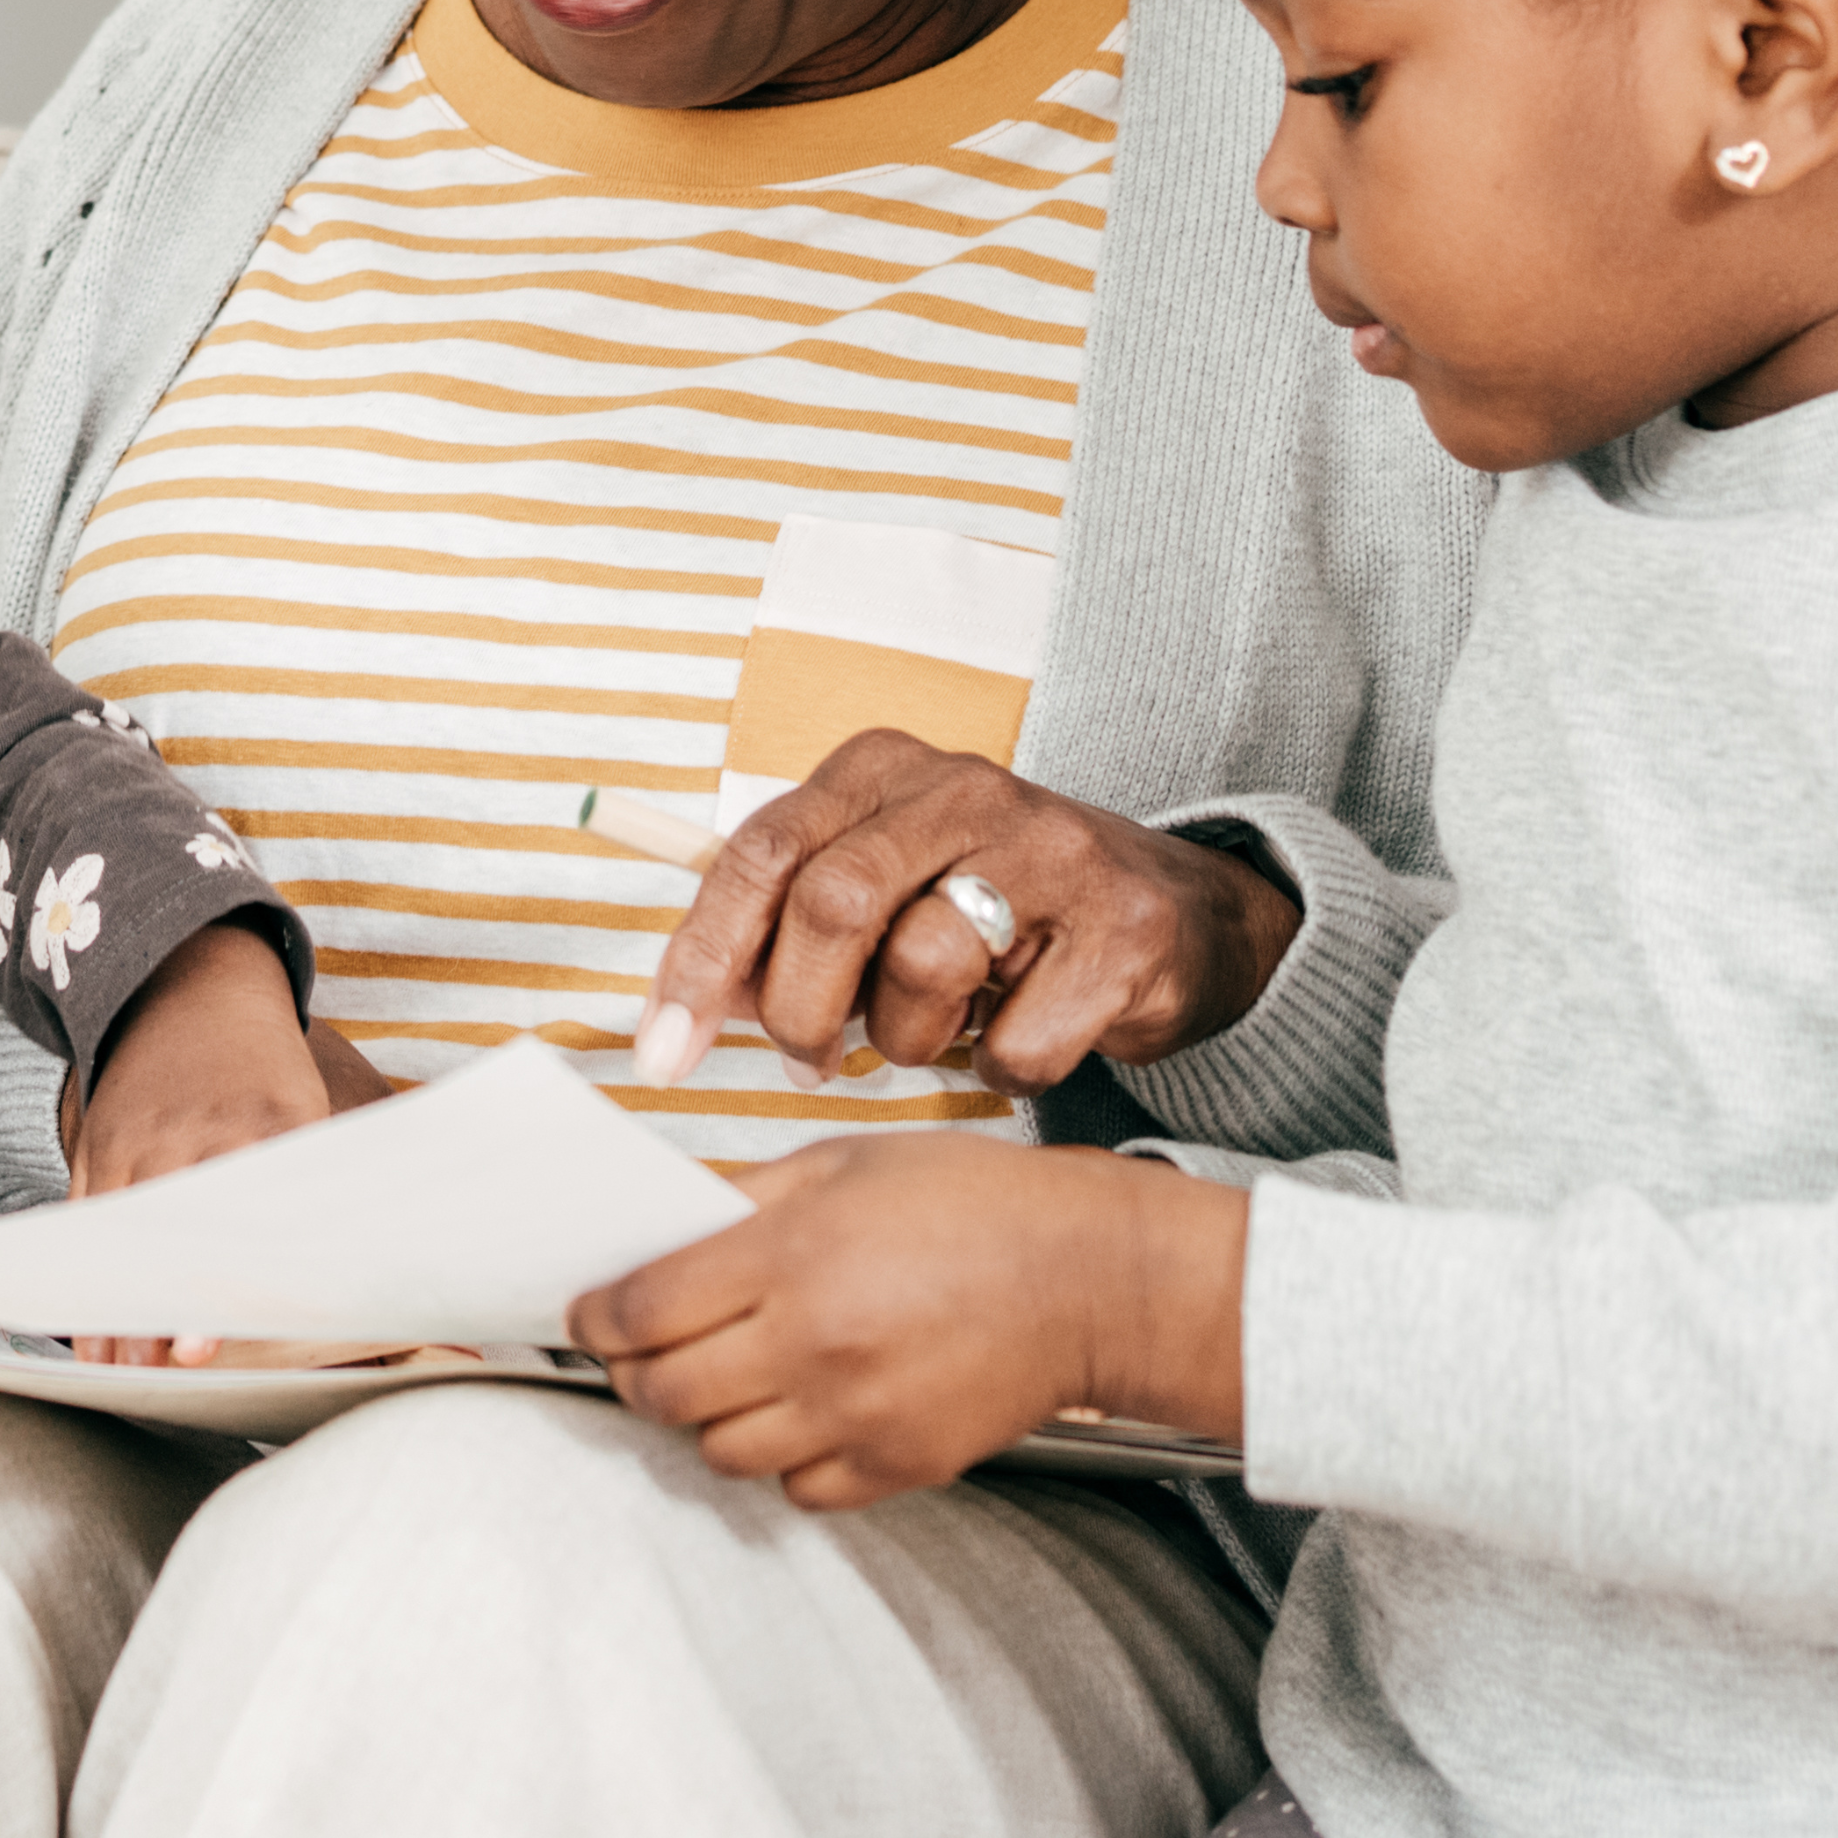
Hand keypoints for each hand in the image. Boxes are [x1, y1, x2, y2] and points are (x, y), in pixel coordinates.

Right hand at [56, 916, 348, 1367]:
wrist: (186, 986)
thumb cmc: (263, 1067)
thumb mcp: (305, 1105)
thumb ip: (312, 1182)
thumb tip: (350, 1273)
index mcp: (265, 1120)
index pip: (256, 1211)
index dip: (243, 1269)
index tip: (239, 1315)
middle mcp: (194, 1128)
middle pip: (182, 1232)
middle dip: (172, 1297)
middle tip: (177, 1361)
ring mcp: (137, 1135)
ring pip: (124, 1236)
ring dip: (122, 1304)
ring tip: (127, 1370)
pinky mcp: (97, 1141)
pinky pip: (85, 1221)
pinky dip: (87, 1276)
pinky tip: (95, 1329)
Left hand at [565, 1136, 1247, 1510]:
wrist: (1091, 1277)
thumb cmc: (976, 1206)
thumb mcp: (844, 1163)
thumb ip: (745, 1199)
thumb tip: (659, 1225)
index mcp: (790, 1257)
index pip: (640, 1309)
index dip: (596, 1316)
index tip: (591, 1314)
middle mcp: (812, 1344)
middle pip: (662, 1391)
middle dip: (634, 1371)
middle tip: (641, 1350)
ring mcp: (853, 1415)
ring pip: (718, 1450)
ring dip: (706, 1418)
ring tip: (728, 1378)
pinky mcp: (895, 1466)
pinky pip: (793, 1489)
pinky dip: (780, 1459)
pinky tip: (800, 1413)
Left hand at [629, 734, 1297, 1098]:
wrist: (1174, 916)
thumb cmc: (994, 909)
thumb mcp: (885, 884)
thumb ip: (789, 925)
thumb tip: (695, 1002)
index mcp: (885, 768)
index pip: (761, 851)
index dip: (701, 958)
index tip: (662, 1051)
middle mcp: (967, 789)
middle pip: (832, 904)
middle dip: (798, 1012)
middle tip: (807, 1062)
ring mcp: (1053, 852)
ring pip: (921, 971)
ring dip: (907, 1042)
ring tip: (936, 1031)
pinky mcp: (1121, 931)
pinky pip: (1015, 1042)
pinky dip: (997, 1070)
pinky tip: (1018, 1036)